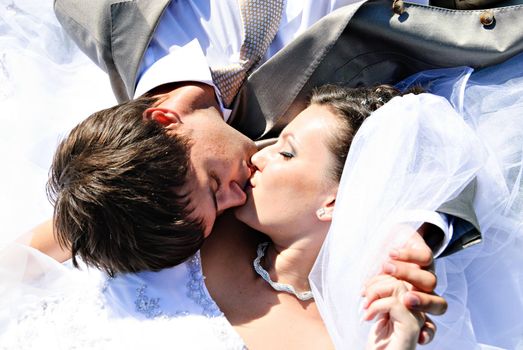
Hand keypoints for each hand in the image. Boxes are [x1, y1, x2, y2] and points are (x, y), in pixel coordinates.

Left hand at [364, 275, 423, 349]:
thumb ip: (383, 291)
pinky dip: (376, 306)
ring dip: (375, 292)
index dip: (386, 272)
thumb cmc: (376, 343)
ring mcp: (417, 317)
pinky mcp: (411, 326)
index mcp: (412, 302)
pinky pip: (395, 302)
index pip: (407, 273)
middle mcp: (419, 309)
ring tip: (365, 307)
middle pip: (405, 276)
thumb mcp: (377, 310)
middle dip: (378, 279)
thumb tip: (381, 268)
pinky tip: (367, 318)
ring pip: (399, 286)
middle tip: (363, 295)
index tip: (366, 286)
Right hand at [374, 226, 446, 343]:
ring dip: (407, 275)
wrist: (389, 240)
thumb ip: (381, 304)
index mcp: (417, 305)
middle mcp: (425, 292)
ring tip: (386, 267)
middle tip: (406, 299)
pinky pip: (425, 258)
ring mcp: (428, 273)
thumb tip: (370, 315)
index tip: (420, 337)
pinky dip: (408, 256)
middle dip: (423, 303)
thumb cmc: (380, 272)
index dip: (428, 331)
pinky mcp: (426, 255)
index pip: (430, 323)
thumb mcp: (379, 291)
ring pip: (430, 280)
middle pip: (438, 304)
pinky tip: (392, 254)